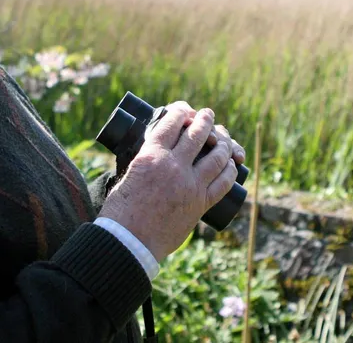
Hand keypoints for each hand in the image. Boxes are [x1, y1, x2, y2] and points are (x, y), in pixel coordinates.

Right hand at [98, 102, 238, 261]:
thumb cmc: (121, 212)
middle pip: (198, 133)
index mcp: (151, 155)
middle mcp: (173, 166)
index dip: (182, 110)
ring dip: (223, 142)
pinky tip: (231, 164)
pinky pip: (223, 182)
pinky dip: (229, 170)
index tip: (185, 110)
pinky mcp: (200, 204)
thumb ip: (144, 162)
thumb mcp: (128, 175)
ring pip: (217, 155)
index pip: (172, 122)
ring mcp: (190, 185)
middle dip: (205, 120)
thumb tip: (155, 154)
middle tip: (207, 115)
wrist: (129, 242)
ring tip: (223, 137)